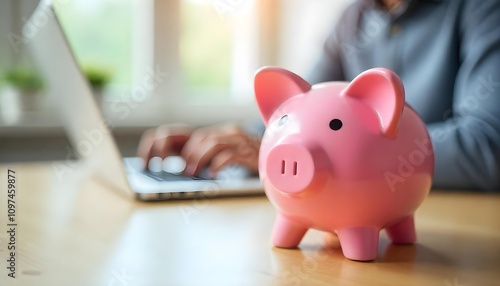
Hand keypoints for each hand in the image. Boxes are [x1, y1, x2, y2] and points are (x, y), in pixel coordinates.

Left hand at [138, 124, 260, 176]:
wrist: (280, 160)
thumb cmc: (247, 161)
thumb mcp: (222, 156)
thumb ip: (203, 156)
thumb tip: (177, 167)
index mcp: (213, 134)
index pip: (178, 132)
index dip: (160, 143)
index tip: (148, 160)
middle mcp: (225, 133)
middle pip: (199, 137)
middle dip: (185, 154)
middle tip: (179, 170)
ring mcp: (239, 141)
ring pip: (213, 142)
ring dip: (199, 158)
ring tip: (193, 173)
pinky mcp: (250, 153)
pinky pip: (232, 154)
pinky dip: (219, 163)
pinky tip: (214, 174)